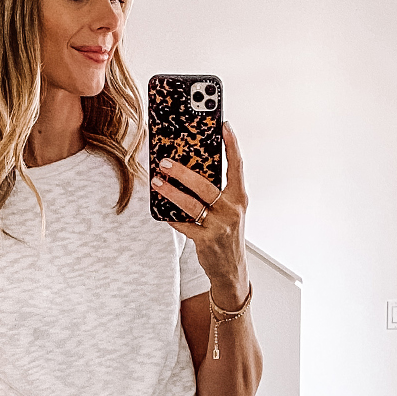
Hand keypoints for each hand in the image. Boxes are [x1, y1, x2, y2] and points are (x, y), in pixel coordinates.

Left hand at [152, 122, 248, 306]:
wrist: (231, 270)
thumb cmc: (227, 235)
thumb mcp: (230, 211)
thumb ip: (218, 193)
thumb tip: (190, 172)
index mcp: (239, 198)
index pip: (237, 166)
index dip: (232, 145)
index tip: (224, 126)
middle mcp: (232, 210)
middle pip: (205, 185)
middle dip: (182, 172)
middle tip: (164, 162)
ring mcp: (219, 226)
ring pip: (190, 204)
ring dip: (170, 192)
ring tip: (157, 182)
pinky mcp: (206, 240)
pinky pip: (183, 224)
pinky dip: (171, 216)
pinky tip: (161, 209)